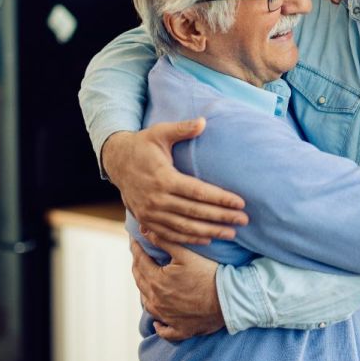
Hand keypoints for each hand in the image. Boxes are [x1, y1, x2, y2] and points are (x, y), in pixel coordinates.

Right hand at [102, 119, 248, 245]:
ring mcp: (150, 213)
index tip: (240, 203)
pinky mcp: (146, 221)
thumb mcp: (160, 132)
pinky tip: (208, 239)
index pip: (198, 192)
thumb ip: (182, 129)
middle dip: (221, 217)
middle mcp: (157, 199)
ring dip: (210, 231)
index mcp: (163, 178)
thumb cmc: (142, 145)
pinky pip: (170, 234)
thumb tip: (203, 121)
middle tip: (244, 220)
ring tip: (232, 233)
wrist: (115, 161)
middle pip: (195, 212)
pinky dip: (190, 239)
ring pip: (185, 227)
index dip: (220, 199)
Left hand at [131, 239, 224, 340]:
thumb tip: (145, 231)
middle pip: (140, 281)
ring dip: (144, 291)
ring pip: (147, 304)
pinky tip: (157, 320)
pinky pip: (163, 329)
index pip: (140, 261)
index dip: (136, 248)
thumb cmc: (208, 274)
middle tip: (138, 256)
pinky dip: (158, 324)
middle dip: (138, 266)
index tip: (134, 239)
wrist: (228, 300)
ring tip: (146, 281)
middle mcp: (157, 301)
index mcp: (156, 281)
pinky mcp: (179, 329)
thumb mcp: (186, 254)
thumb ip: (164, 241)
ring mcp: (167, 317)